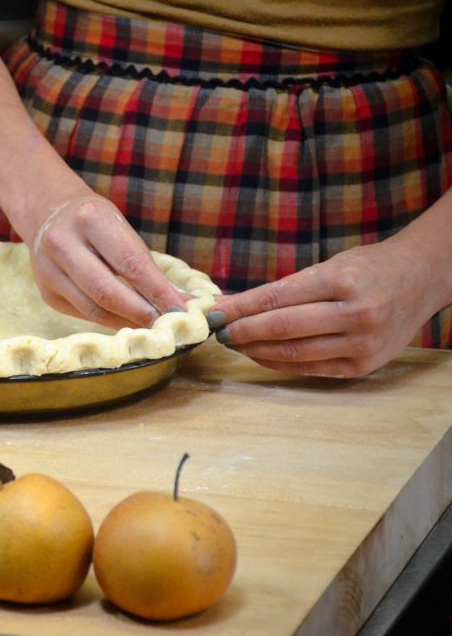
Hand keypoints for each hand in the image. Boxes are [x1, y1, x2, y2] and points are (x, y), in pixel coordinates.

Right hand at [28, 196, 189, 328]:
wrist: (46, 214)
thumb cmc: (95, 222)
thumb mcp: (121, 229)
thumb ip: (148, 266)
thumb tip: (181, 303)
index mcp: (90, 219)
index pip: (130, 263)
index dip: (158, 292)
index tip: (181, 311)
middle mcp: (62, 243)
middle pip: (107, 292)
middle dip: (141, 313)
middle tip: (166, 325)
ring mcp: (49, 271)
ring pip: (93, 309)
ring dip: (126, 321)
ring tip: (150, 326)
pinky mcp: (46, 293)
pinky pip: (83, 314)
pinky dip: (108, 320)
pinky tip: (125, 320)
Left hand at [207, 240, 434, 376]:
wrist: (422, 280)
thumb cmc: (368, 268)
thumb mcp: (330, 266)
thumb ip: (286, 288)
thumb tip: (234, 305)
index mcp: (343, 281)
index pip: (277, 297)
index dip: (239, 308)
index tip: (212, 312)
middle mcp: (356, 314)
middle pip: (282, 329)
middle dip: (242, 331)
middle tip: (217, 331)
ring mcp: (363, 344)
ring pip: (293, 353)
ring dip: (255, 350)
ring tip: (234, 343)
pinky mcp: (364, 366)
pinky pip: (311, 368)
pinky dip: (279, 363)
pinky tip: (259, 355)